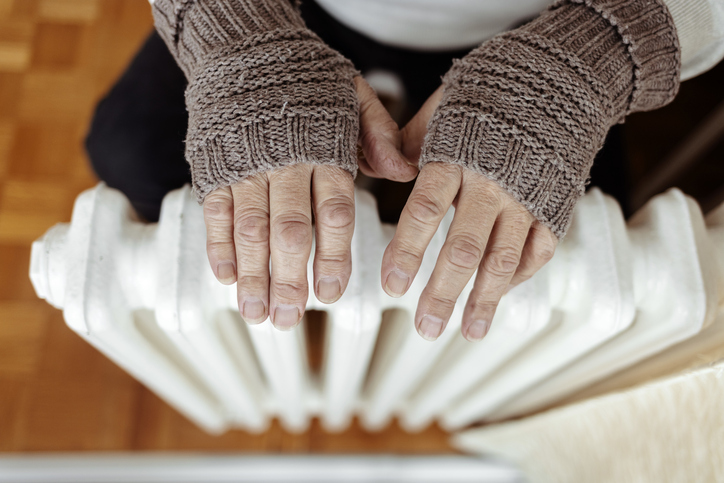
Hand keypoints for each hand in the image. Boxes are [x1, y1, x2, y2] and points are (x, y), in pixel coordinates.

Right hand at [202, 77, 414, 329]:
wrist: (248, 50)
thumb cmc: (308, 82)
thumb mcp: (353, 98)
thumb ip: (378, 136)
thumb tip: (406, 172)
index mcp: (325, 151)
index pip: (333, 214)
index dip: (332, 257)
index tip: (331, 294)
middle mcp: (285, 163)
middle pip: (289, 231)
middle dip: (289, 279)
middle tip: (289, 319)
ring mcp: (246, 167)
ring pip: (249, 229)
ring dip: (252, 275)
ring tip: (256, 312)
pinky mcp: (215, 167)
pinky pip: (215, 212)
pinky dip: (218, 246)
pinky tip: (224, 278)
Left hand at [382, 87, 557, 341]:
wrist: (567, 76)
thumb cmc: (497, 89)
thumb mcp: (447, 104)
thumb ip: (414, 139)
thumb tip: (386, 168)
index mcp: (457, 157)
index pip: (424, 211)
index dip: (407, 251)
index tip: (392, 285)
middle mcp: (492, 184)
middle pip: (463, 249)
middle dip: (442, 293)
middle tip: (425, 327)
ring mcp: (528, 198)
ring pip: (504, 260)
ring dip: (484, 300)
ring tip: (469, 332)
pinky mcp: (556, 205)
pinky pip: (539, 250)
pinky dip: (520, 276)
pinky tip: (500, 298)